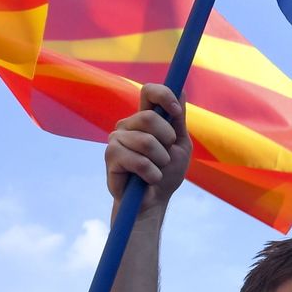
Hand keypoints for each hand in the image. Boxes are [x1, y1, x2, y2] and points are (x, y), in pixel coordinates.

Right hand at [105, 84, 191, 214]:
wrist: (154, 201)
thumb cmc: (166, 173)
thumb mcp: (180, 145)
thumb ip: (178, 119)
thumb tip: (180, 90)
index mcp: (145, 118)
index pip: (150, 92)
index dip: (164, 95)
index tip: (176, 111)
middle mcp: (128, 124)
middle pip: (149, 117)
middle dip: (167, 139)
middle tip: (166, 156)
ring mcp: (116, 139)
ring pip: (146, 141)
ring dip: (160, 161)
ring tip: (156, 170)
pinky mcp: (111, 156)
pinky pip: (138, 161)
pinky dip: (152, 173)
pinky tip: (148, 180)